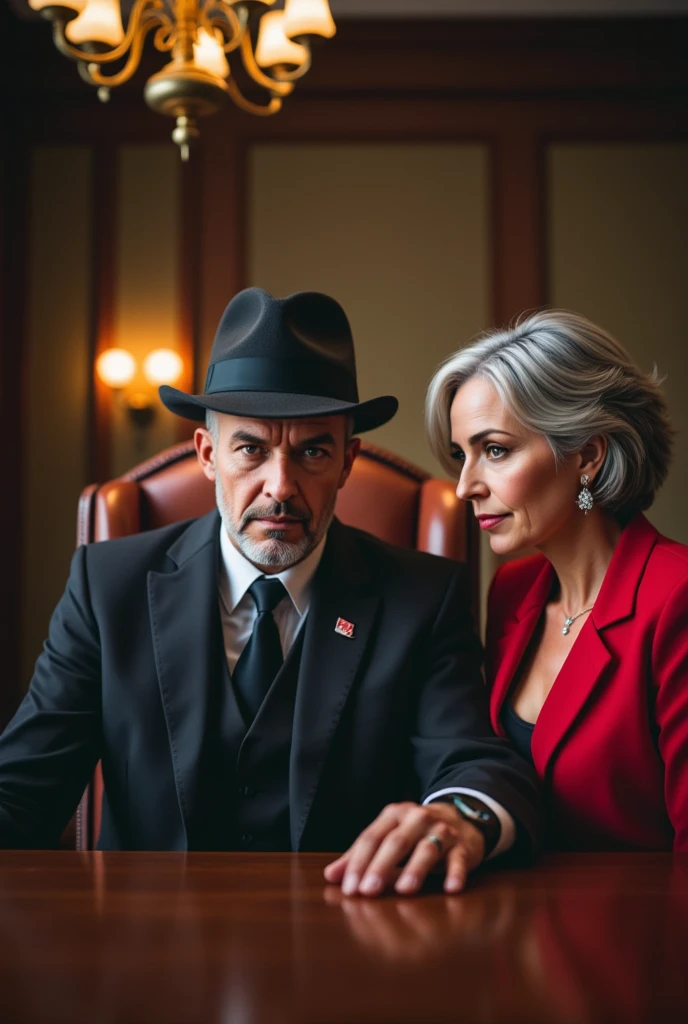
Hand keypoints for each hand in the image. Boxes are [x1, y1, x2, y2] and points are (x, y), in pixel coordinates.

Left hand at [323, 801, 485, 896]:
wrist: (460, 817)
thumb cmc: (414, 833)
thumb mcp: (387, 837)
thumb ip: (359, 856)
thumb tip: (330, 876)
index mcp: (393, 815)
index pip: (371, 837)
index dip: (358, 862)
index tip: (349, 888)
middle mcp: (417, 819)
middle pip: (396, 842)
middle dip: (381, 866)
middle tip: (368, 891)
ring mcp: (442, 830)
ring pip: (427, 848)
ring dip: (415, 869)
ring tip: (404, 889)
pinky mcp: (463, 846)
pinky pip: (459, 860)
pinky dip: (455, 873)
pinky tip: (450, 888)